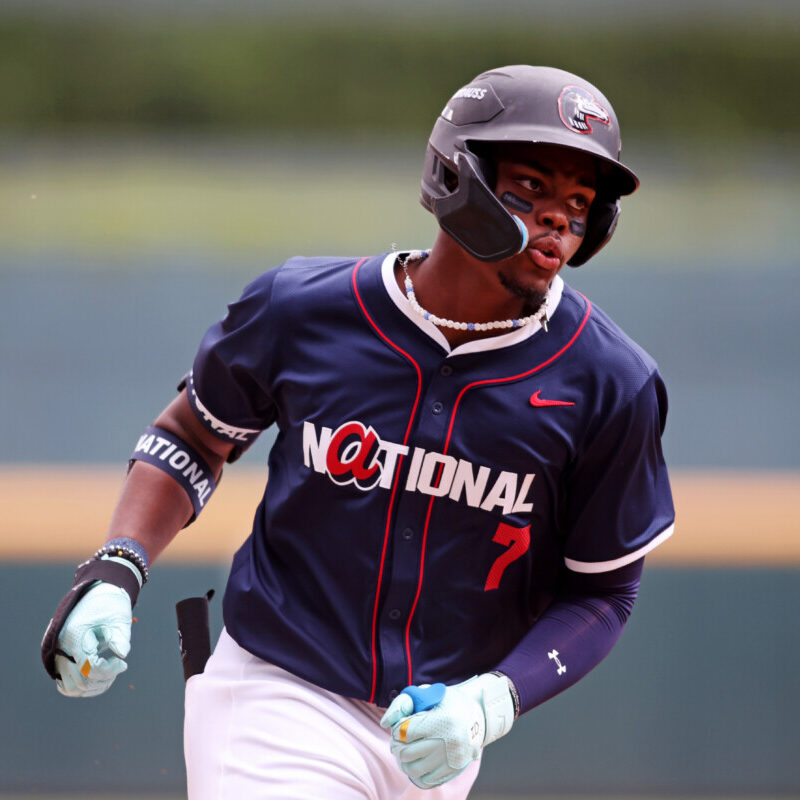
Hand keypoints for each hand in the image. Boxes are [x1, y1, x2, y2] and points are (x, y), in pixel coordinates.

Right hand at [54, 582, 132, 697]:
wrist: (97, 593)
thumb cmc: (110, 605)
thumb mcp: (118, 619)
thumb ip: (120, 637)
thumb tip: (123, 655)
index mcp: (75, 636)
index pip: (88, 668)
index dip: (108, 671)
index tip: (123, 663)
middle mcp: (61, 648)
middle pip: (79, 681)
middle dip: (102, 680)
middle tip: (119, 667)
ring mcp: (59, 654)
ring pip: (70, 687)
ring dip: (92, 687)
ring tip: (110, 675)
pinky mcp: (61, 658)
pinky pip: (66, 682)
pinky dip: (82, 685)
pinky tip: (100, 677)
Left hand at [380, 673, 514, 788]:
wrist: (479, 715)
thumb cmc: (448, 702)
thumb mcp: (428, 694)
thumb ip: (403, 703)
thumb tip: (385, 723)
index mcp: (440, 720)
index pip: (404, 731)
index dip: (397, 729)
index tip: (399, 727)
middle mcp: (447, 742)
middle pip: (406, 752)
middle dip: (397, 747)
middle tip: (397, 742)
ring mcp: (451, 758)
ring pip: (414, 769)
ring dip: (404, 762)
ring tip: (405, 753)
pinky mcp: (453, 770)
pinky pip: (426, 780)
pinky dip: (416, 774)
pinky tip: (416, 763)